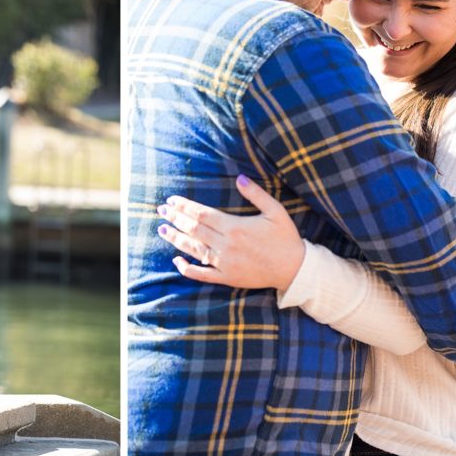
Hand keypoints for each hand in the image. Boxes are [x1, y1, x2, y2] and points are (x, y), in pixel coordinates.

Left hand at [157, 175, 304, 290]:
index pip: (202, 214)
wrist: (294, 269)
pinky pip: (202, 274)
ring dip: (176, 239)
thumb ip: (256, 193)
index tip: (172, 200)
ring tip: (162, 230)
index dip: (185, 206)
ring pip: (194, 250)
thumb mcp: (276, 211)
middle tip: (161, 210)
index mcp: (236, 227)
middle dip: (176, 218)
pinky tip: (176, 261)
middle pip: (194, 229)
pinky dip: (187, 269)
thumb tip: (239, 178)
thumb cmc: (286, 238)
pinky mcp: (227, 278)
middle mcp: (226, 245)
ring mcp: (225, 263)